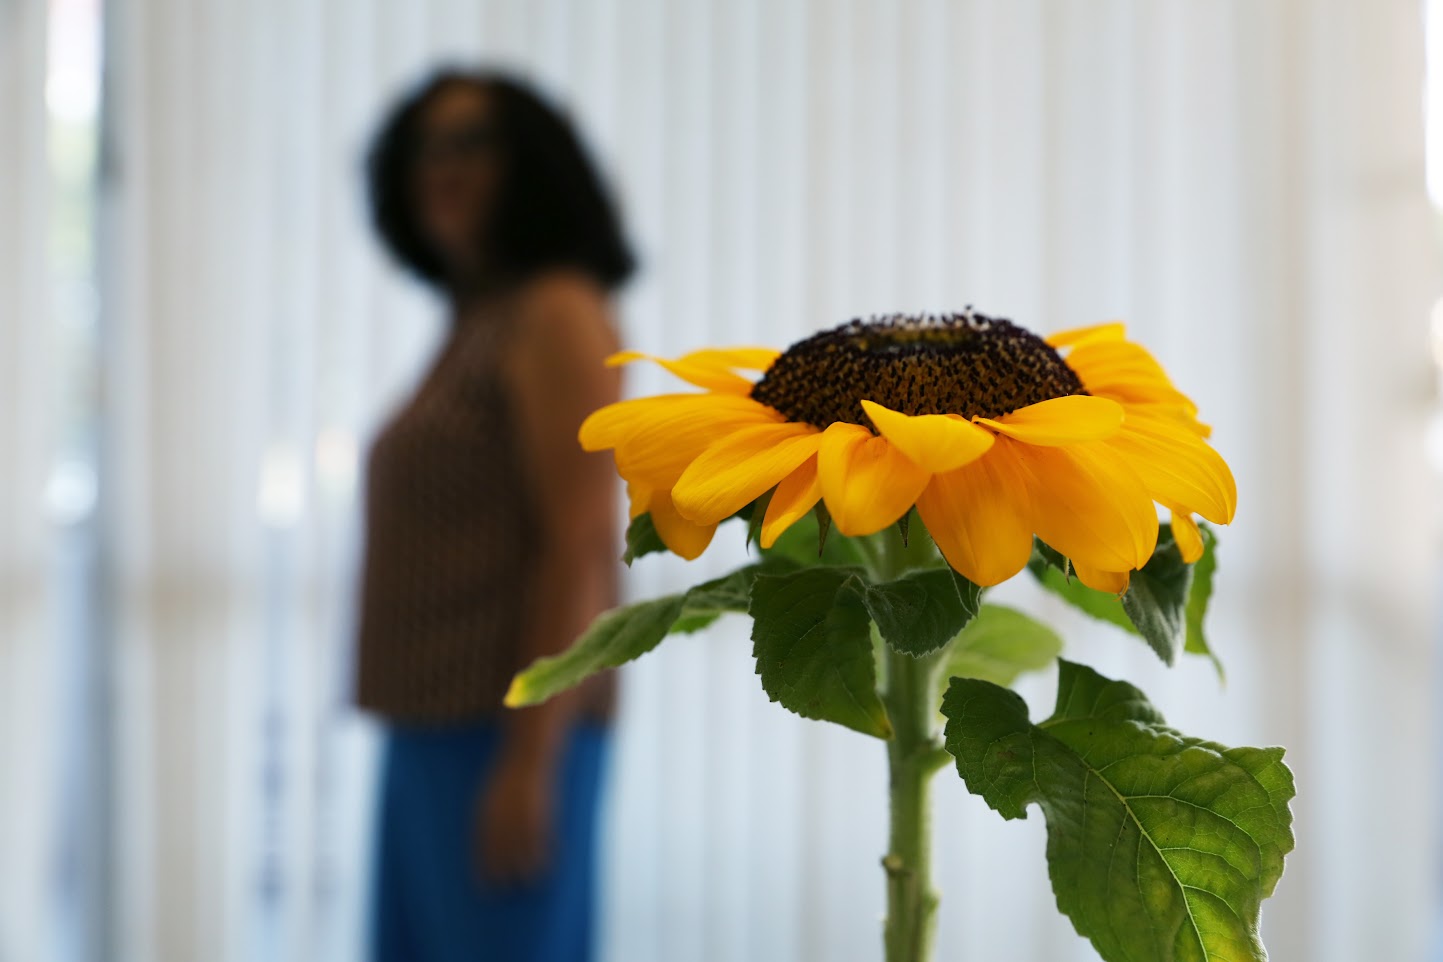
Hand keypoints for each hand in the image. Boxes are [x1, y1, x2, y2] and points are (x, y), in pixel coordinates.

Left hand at [475, 751, 554, 884]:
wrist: (528, 753)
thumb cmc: (507, 776)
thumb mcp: (489, 795)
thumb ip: (486, 819)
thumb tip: (481, 846)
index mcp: (486, 809)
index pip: (482, 845)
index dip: (483, 868)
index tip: (483, 887)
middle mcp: (504, 813)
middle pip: (502, 849)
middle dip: (502, 871)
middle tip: (504, 890)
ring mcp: (524, 811)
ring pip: (524, 846)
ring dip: (526, 866)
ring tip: (528, 883)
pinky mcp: (543, 808)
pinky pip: (545, 836)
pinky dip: (547, 850)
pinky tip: (549, 863)